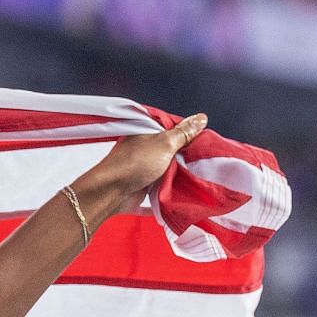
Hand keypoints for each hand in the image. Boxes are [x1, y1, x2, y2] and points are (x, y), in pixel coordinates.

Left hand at [74, 112, 207, 219]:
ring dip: (181, 179)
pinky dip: (170, 198)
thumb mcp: (164, 143)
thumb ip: (183, 133)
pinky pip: (160, 194)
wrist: (109, 193)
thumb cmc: (134, 164)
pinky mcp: (141, 191)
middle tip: (208, 162)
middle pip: (173, 153)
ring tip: (202, 179)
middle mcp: (145, 151)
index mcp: (148, 134)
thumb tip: (200, 118)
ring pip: (168, 174)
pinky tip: (186, 198)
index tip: (208, 142)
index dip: (191, 135)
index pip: (174, 130)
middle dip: (188, 159)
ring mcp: (143, 171)